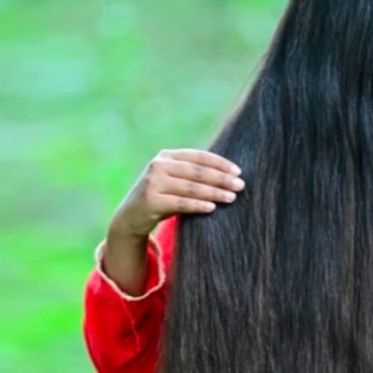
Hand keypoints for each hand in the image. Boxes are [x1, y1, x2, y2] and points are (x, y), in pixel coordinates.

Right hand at [110, 148, 244, 239]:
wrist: (131, 216)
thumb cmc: (161, 197)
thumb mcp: (173, 180)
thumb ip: (193, 174)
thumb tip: (230, 175)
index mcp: (166, 156)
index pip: (198, 157)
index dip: (220, 163)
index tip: (238, 172)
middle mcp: (158, 166)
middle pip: (197, 171)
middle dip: (221, 178)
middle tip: (241, 185)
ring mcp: (153, 183)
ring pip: (191, 187)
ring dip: (214, 192)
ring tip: (232, 198)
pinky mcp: (151, 201)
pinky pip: (180, 203)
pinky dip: (198, 205)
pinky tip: (212, 207)